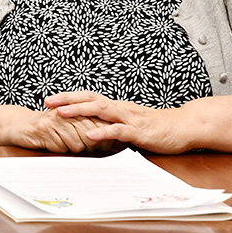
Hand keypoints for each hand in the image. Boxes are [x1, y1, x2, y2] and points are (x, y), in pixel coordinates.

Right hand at [19, 107, 117, 153]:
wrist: (21, 126)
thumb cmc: (48, 128)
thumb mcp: (69, 125)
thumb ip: (86, 128)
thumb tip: (109, 140)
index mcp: (74, 108)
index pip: (97, 121)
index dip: (103, 135)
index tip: (107, 144)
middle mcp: (66, 112)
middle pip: (90, 132)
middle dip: (92, 145)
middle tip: (88, 148)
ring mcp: (55, 120)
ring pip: (78, 141)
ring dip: (75, 148)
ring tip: (67, 145)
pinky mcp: (45, 129)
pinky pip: (62, 146)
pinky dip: (62, 149)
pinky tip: (56, 145)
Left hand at [45, 91, 190, 153]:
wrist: (184, 126)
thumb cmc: (157, 127)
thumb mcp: (131, 124)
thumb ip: (114, 125)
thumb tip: (94, 129)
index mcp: (117, 107)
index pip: (89, 98)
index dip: (70, 98)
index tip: (51, 100)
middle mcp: (120, 109)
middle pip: (90, 99)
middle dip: (67, 100)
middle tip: (47, 102)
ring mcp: (129, 119)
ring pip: (101, 111)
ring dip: (79, 111)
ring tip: (61, 113)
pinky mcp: (138, 131)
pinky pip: (118, 131)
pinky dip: (103, 132)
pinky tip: (90, 135)